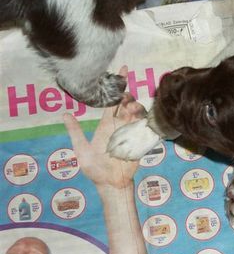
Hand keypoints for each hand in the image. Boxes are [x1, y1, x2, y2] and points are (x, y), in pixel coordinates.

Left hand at [63, 66, 146, 188]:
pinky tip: (145, 119)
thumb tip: (65, 114)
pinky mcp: (141, 141)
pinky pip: (147, 127)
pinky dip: (149, 120)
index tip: (123, 70)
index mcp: (106, 124)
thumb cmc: (95, 169)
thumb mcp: (82, 150)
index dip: (118, 86)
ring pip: (138, 113)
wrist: (111, 184)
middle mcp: (120, 125)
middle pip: (127, 104)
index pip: (112, 101)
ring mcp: (132, 132)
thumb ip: (75, 132)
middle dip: (128, 96)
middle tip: (126, 99)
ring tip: (132, 110)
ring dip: (137, 107)